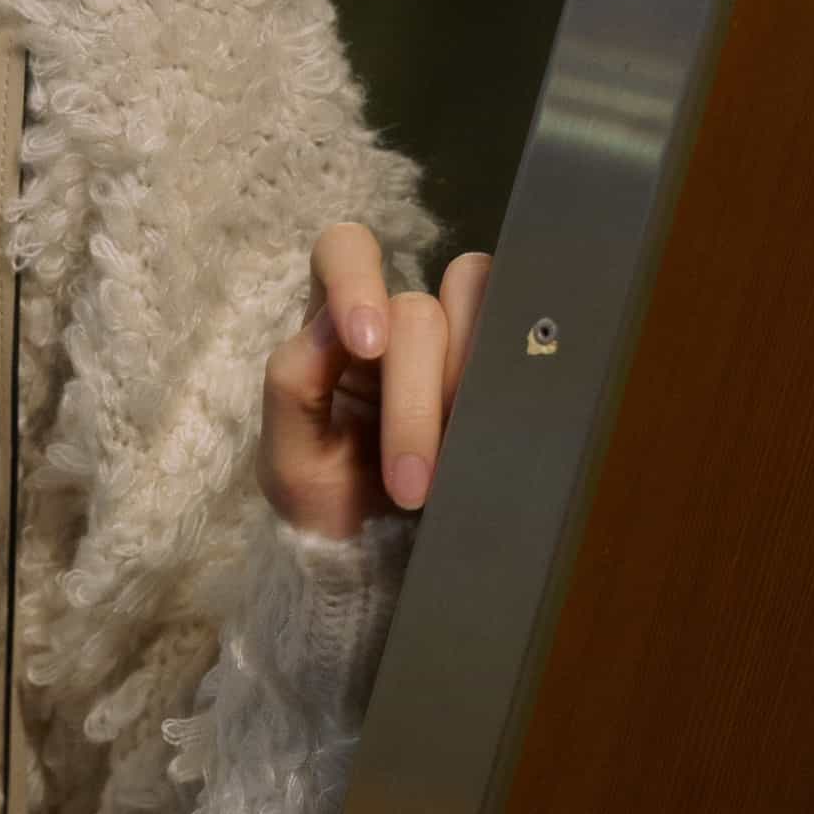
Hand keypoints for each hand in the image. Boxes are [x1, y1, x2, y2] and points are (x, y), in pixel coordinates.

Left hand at [258, 225, 491, 544]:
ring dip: (464, 389)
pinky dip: (511, 384)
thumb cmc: (327, 507)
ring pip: (481, 312)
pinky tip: (493, 439)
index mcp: (333, 327)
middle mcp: (397, 323)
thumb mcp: (288, 463)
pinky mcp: (504, 374)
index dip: (358, 276)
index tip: (368, 342)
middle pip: (419, 308)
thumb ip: (292, 387)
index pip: (344, 250)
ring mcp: (458, 347)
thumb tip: (332, 327)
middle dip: (414, 401)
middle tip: (409, 485)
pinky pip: (525, 341)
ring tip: (449, 463)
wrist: (379, 564)